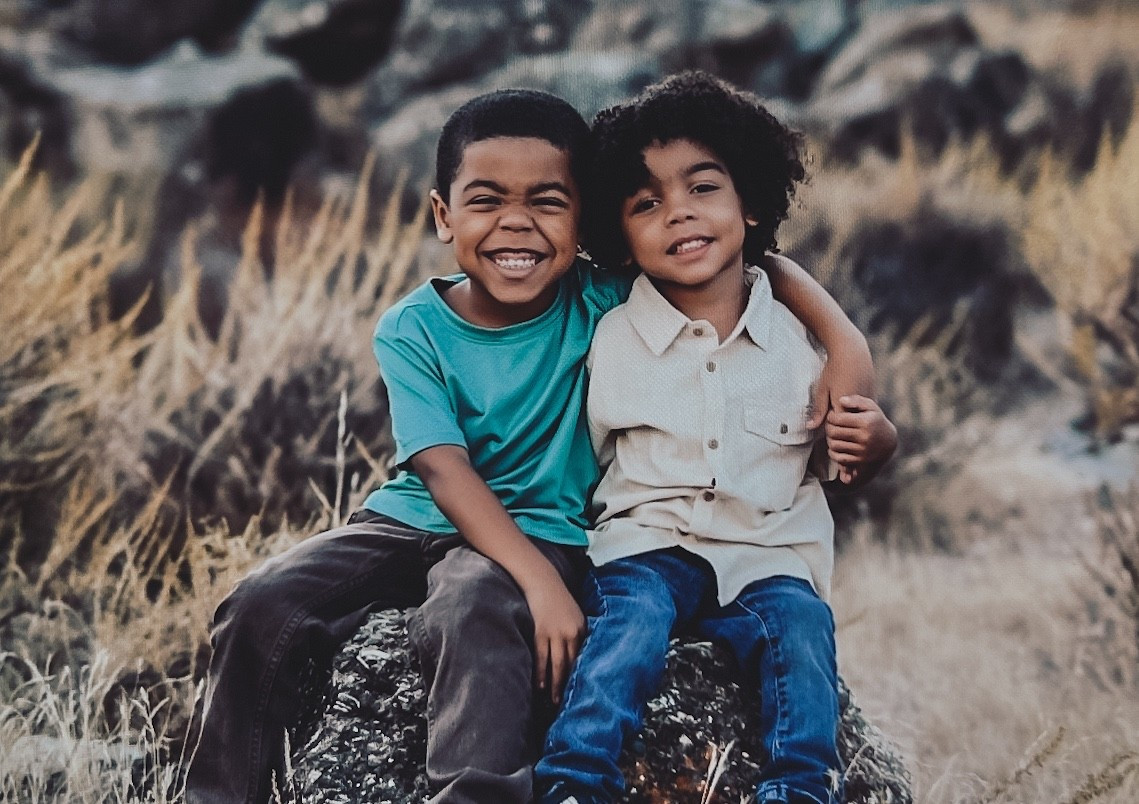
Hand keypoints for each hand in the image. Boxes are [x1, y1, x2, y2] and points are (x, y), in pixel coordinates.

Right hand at [523, 575, 585, 703]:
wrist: (543, 581)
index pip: (584, 659)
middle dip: (570, 685)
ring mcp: (555, 633)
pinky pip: (541, 657)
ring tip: (554, 701)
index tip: (583, 693)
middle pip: (572, 665)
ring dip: (556, 685)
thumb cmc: (559, 600)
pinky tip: (541, 686)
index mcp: (583, 629)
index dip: (583, 677)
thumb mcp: (576, 615)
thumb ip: (579, 634)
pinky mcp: (540, 632)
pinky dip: (541, 673)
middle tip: (570, 704)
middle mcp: (571, 633)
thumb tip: (580, 657)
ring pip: (558, 665)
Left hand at [807, 337, 875, 430]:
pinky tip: (852, 396)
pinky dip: (858, 410)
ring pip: (857, 419)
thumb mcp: (822, 390)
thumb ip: (818, 410)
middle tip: (834, 402)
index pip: (835, 426)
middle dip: (839, 420)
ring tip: (843, 396)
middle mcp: (857, 407)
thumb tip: (810, 427)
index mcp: (843, 406)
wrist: (852, 352)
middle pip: (847, 424)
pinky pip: (864, 412)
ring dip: (849, 415)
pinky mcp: (873, 399)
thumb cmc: (834, 369)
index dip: (829, 422)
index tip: (826, 412)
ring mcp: (867, 403)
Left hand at [825, 395, 897, 483]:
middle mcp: (865, 437)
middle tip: (830, 424)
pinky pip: (839, 458)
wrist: (888, 442)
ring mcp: (863, 450)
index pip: (837, 418)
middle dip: (828, 427)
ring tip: (833, 434)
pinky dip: (833, 452)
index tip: (832, 415)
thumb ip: (856, 400)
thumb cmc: (875, 420)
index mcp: (866, 422)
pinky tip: (835, 445)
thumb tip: (840, 400)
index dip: (830, 416)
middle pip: (834, 432)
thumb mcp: (870, 406)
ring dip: (829, 439)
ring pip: (834, 445)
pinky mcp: (860, 460)